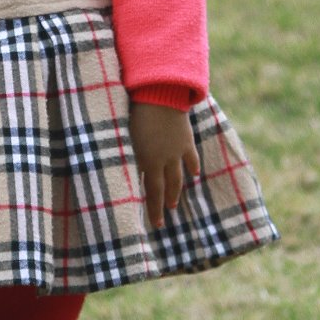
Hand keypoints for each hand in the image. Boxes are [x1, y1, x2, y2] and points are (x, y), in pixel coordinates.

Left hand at [129, 101, 199, 229]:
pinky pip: (191, 157)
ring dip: (177, 191)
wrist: (160, 95)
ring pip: (179, 176)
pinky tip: (194, 174)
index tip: (155, 224)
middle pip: (166, 188)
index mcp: (148, 162)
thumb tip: (125, 175)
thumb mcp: (126, 139)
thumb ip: (128, 158)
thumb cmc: (136, 114)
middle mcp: (164, 160)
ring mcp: (177, 151)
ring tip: (175, 202)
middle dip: (164, 205)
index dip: (153, 209)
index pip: (151, 192)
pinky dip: (193, 166)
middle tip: (163, 220)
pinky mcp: (186, 139)